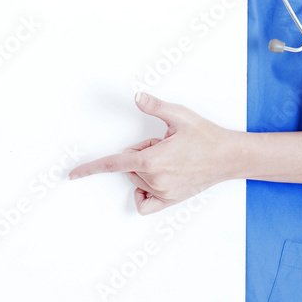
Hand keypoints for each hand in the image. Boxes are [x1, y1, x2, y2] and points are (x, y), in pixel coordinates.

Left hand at [68, 92, 240, 213]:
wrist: (228, 157)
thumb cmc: (205, 136)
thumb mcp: (179, 116)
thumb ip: (155, 106)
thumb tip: (137, 97)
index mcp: (152, 160)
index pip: (113, 164)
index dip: (91, 168)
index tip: (73, 174)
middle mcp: (155, 180)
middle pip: (129, 166)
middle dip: (140, 153)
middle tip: (163, 143)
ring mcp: (163, 193)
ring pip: (137, 181)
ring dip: (145, 168)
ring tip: (169, 157)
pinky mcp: (171, 200)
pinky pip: (146, 204)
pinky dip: (143, 193)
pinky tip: (152, 182)